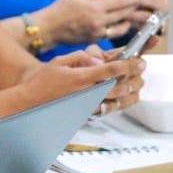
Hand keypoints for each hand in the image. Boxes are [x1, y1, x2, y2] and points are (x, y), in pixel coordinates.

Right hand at [17, 48, 144, 113]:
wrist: (30, 103)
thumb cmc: (42, 82)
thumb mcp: (59, 62)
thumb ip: (80, 57)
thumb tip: (97, 60)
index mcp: (81, 77)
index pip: (111, 70)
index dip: (129, 65)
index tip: (139, 61)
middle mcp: (86, 93)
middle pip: (119, 86)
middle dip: (135, 77)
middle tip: (141, 70)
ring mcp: (87, 106)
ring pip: (117, 101)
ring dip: (131, 93)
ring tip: (137, 85)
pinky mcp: (86, 115)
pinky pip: (108, 111)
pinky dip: (120, 104)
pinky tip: (125, 99)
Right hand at [38, 0, 144, 43]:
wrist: (49, 28)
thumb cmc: (61, 9)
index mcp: (95, 7)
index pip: (120, 1)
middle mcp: (99, 21)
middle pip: (124, 14)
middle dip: (135, 8)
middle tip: (145, 4)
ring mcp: (98, 32)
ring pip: (121, 26)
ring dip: (131, 20)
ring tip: (137, 14)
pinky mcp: (95, 39)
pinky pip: (113, 34)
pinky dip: (120, 28)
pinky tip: (124, 24)